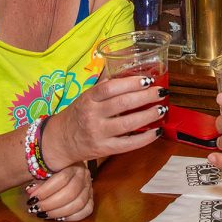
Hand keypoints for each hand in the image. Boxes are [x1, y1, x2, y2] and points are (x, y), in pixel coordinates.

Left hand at [26, 163, 93, 221]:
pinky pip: (87, 210)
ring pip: (79, 203)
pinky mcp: (91, 199)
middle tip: (37, 209)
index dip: (46, 191)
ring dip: (59, 212)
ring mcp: (89, 187)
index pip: (62, 179)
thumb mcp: (43, 173)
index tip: (32, 199)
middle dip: (51, 204)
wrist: (63, 171)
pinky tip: (59, 218)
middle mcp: (84, 175)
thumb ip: (38, 182)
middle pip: (71, 193)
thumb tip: (31, 191)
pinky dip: (73, 217)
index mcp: (72, 165)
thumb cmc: (51, 172)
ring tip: (45, 214)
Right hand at [42, 75, 163, 166]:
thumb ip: (104, 87)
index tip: (147, 80)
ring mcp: (98, 133)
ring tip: (161, 109)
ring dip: (149, 115)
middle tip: (160, 92)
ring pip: (128, 123)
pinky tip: (157, 131)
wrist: (60, 141)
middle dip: (146, 96)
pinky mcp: (105, 149)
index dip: (131, 83)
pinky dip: (145, 138)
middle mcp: (92, 115)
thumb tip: (127, 72)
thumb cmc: (77, 115)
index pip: (110, 87)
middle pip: (123, 103)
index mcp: (88, 99)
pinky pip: (129, 144)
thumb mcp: (85, 97)